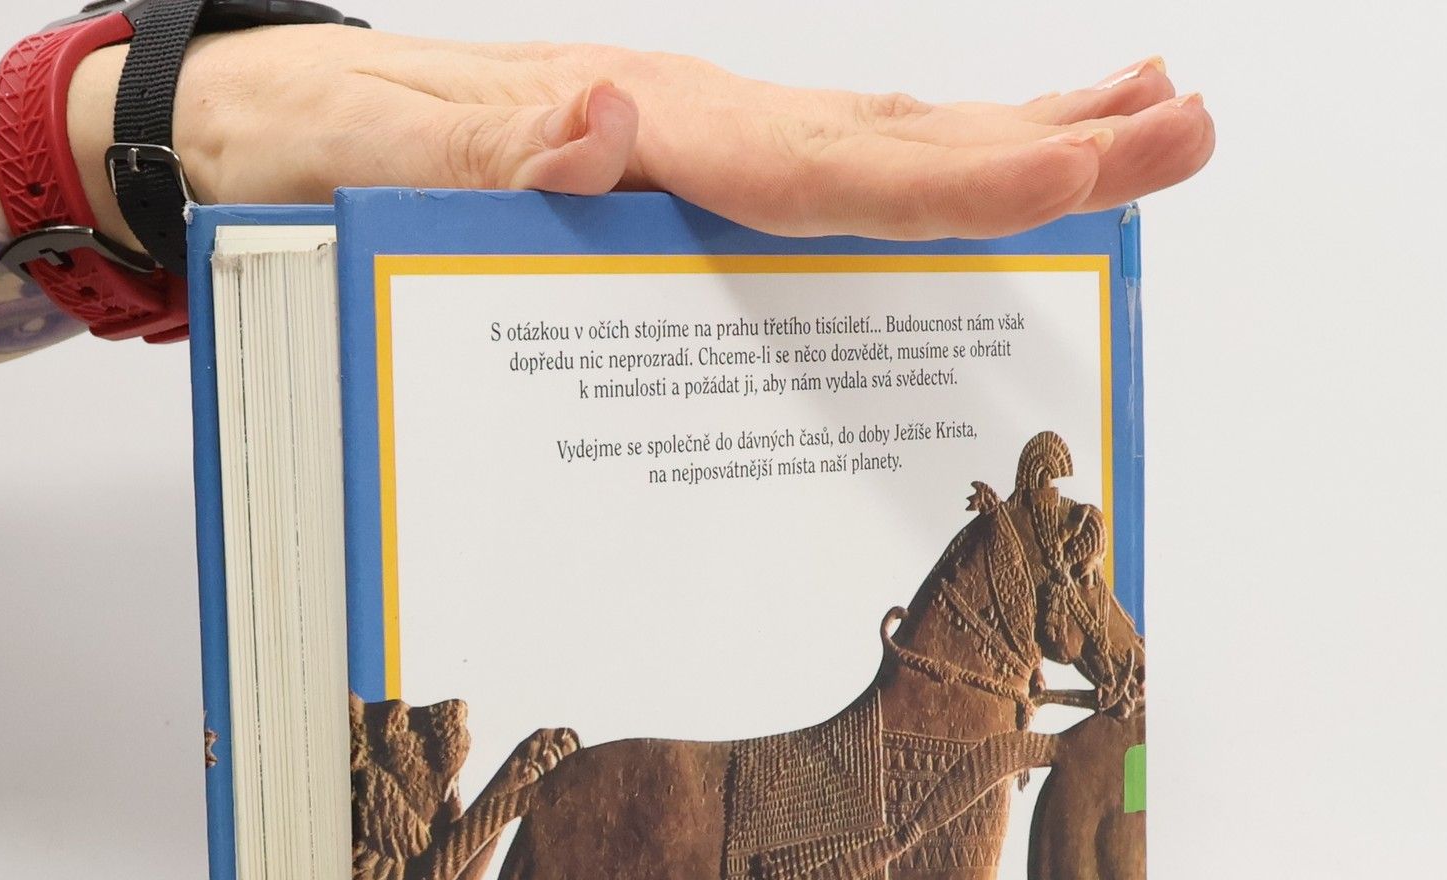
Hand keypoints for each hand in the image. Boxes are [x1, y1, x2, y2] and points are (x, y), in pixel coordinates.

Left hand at [68, 30, 1211, 247]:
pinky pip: (813, 189)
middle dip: (1045, 143)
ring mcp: (689, 153)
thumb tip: (611, 126)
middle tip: (1188, 126)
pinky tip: (954, 181)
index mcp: (648, 137)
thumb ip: (496, 148)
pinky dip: (905, 182)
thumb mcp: (379, 157)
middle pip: (892, 143)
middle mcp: (691, 132)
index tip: (1095, 167)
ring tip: (1128, 123)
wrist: (257, 128)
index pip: (835, 168)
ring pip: (873, 151)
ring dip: (1004, 149)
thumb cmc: (315, 153)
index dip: (967, 177)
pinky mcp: (671, 186)